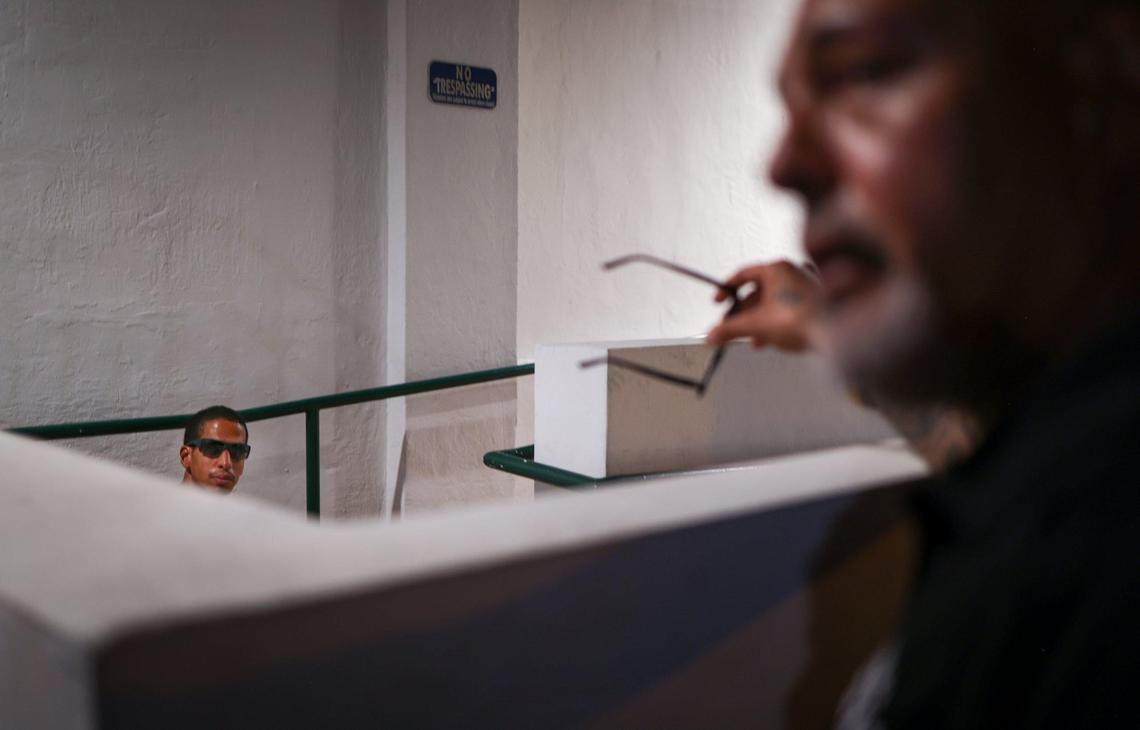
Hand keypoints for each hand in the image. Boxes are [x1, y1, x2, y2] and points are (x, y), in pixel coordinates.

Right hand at [705, 260, 819, 350]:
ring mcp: (807, 285)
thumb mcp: (756, 325)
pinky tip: (773, 337)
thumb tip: (713, 335)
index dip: (727, 289)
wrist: (834, 333)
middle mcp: (794, 272)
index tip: (719, 301)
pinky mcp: (817, 300)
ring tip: (753, 338)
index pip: (743, 274)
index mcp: (778, 268)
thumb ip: (730, 329)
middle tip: (732, 327)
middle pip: (758, 291)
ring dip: (759, 321)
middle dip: (743, 313)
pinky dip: (777, 320)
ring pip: (774, 301)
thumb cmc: (802, 319)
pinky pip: (789, 307)